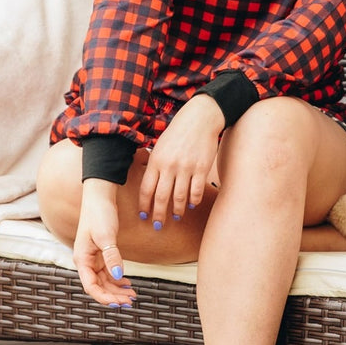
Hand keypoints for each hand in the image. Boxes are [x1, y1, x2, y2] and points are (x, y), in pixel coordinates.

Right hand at [73, 178, 136, 307]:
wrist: (100, 196)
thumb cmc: (99, 213)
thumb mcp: (106, 236)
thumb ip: (111, 257)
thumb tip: (118, 276)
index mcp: (82, 259)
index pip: (91, 286)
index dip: (104, 298)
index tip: (119, 303)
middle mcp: (85, 261)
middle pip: (98, 287)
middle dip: (113, 296)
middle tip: (130, 301)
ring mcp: (93, 258)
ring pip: (104, 281)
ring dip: (116, 289)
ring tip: (132, 295)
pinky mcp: (100, 253)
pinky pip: (107, 272)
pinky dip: (117, 279)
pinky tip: (127, 283)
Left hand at [138, 94, 223, 225]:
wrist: (200, 119)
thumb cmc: (178, 133)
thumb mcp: (160, 146)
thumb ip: (155, 165)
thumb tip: (150, 186)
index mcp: (156, 161)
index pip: (146, 189)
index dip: (144, 205)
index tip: (144, 216)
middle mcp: (169, 166)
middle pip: (161, 197)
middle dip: (158, 214)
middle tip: (158, 225)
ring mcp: (186, 168)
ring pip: (179, 197)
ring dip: (176, 210)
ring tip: (175, 216)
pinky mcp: (201, 169)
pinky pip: (196, 191)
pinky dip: (193, 201)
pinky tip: (191, 204)